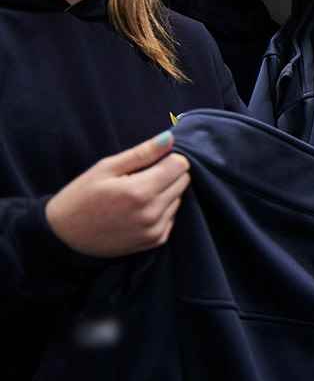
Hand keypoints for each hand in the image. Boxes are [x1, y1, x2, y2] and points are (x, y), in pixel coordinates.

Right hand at [45, 131, 190, 257]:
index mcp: (140, 191)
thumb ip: (142, 153)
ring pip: (179, 199)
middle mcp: (152, 213)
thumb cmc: (81, 196)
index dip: (167, 158)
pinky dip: (162, 211)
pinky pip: (172, 218)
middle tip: (141, 177)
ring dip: (165, 193)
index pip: (180, 165)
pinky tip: (139, 210)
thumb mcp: (106, 168)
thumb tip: (170, 139)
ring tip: (136, 195)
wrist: (64, 235)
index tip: (151, 161)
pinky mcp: (155, 241)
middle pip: (183, 181)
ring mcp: (154, 230)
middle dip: (168, 174)